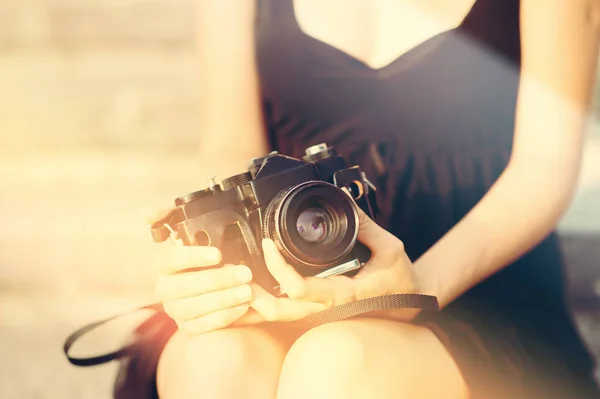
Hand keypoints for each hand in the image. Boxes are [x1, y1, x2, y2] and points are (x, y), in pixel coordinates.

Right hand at [149, 208, 254, 335]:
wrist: (216, 286)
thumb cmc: (205, 258)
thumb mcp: (195, 235)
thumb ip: (172, 218)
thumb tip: (147, 214)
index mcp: (163, 264)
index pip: (171, 259)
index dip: (193, 256)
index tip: (218, 254)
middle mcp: (164, 288)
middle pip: (184, 286)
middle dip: (217, 280)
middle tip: (244, 273)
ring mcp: (175, 310)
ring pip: (194, 307)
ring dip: (223, 299)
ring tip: (247, 290)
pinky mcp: (187, 327)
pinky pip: (203, 326)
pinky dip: (224, 317)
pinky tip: (242, 307)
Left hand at [248, 205, 419, 322]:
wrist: (413, 302)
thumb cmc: (403, 279)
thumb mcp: (390, 247)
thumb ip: (364, 223)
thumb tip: (341, 199)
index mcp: (345, 295)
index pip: (301, 289)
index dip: (278, 269)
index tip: (269, 244)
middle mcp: (330, 310)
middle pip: (281, 312)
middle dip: (254, 296)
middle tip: (238, 271)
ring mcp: (325, 314)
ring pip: (282, 318)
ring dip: (257, 302)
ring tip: (240, 279)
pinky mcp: (322, 312)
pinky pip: (290, 313)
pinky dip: (270, 303)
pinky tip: (256, 290)